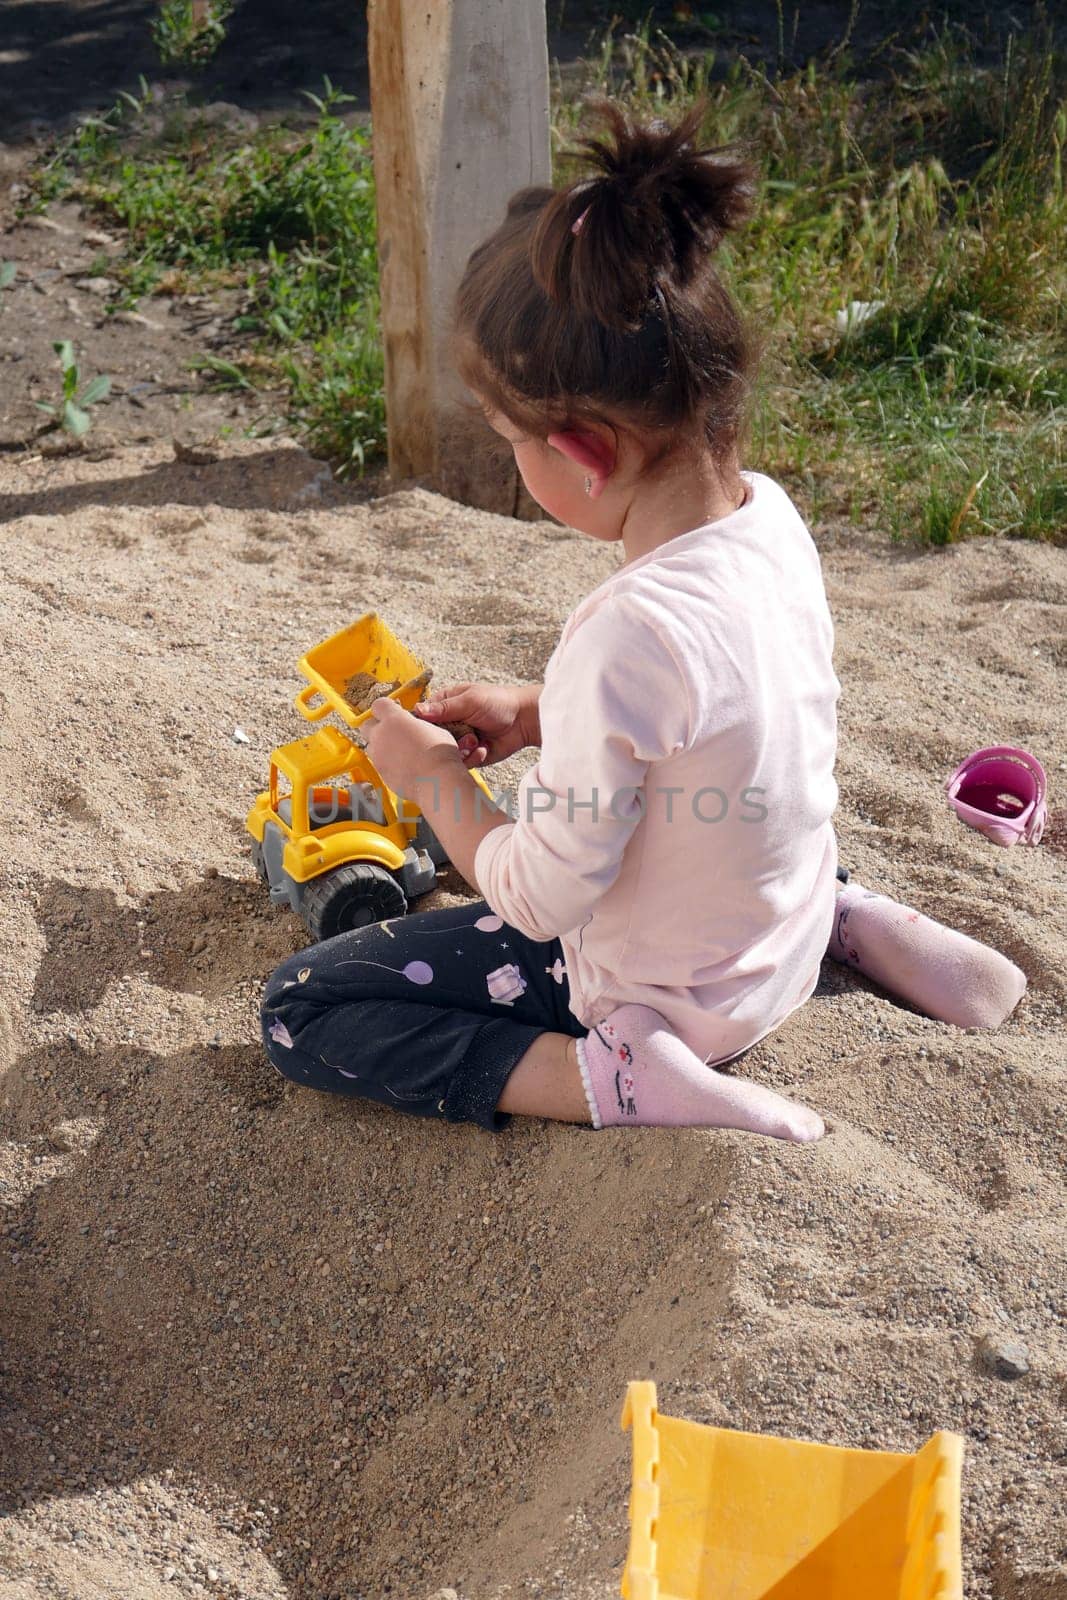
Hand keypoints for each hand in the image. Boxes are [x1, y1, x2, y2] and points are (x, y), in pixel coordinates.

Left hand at [365, 696, 462, 800]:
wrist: (437, 781)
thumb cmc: (439, 755)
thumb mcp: (434, 729)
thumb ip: (418, 725)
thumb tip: (416, 727)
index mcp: (394, 719)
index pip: (379, 705)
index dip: (386, 708)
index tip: (393, 711)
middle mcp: (381, 735)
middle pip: (367, 725)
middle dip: (377, 726)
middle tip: (392, 730)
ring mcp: (378, 755)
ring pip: (371, 746)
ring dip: (380, 745)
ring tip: (399, 750)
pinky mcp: (380, 772)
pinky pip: (378, 763)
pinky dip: (386, 762)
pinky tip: (402, 764)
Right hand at [412, 682, 539, 766]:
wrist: (524, 721)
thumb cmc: (499, 702)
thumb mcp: (470, 701)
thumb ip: (444, 708)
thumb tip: (418, 710)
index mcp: (446, 705)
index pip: (423, 717)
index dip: (424, 726)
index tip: (431, 730)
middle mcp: (450, 724)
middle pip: (433, 738)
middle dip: (447, 739)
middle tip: (462, 735)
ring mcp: (459, 740)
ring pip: (446, 753)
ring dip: (461, 749)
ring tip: (475, 741)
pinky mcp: (470, 755)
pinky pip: (462, 763)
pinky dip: (473, 757)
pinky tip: (483, 748)